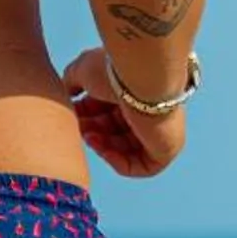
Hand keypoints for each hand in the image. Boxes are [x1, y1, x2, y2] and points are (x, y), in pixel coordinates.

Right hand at [62, 48, 186, 178]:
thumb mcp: (83, 70)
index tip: (73, 112)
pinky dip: (120, 163)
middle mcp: (148, 109)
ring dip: (103, 147)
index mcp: (133, 90)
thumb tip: (69, 94)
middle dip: (93, 131)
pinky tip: (105, 151)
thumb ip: (72, 82)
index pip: (109, 110)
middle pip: (116, 130)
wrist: (142, 77)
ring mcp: (159, 131)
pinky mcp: (167, 149)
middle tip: (79, 127)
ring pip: (126, 149)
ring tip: (90, 137)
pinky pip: (141, 167)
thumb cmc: (114, 71)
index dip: (88, 114)